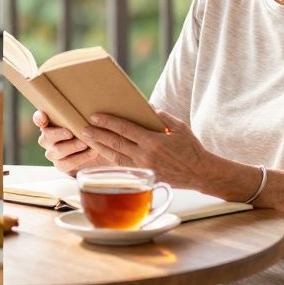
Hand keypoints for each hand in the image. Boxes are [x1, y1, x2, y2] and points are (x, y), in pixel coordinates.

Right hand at [33, 109, 107, 175]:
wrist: (100, 152)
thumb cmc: (91, 131)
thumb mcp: (87, 121)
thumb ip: (80, 114)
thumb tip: (85, 103)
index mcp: (50, 124)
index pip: (39, 119)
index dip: (39, 118)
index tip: (43, 117)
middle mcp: (48, 138)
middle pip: (47, 136)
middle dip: (58, 134)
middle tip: (70, 133)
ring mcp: (53, 153)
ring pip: (57, 150)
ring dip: (72, 146)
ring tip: (85, 143)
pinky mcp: (61, 165)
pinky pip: (65, 163)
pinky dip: (80, 158)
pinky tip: (92, 152)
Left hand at [79, 110, 209, 188]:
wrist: (201, 173)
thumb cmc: (191, 148)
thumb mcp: (179, 128)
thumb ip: (162, 117)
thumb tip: (147, 108)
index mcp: (153, 141)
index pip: (125, 129)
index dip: (108, 122)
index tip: (95, 117)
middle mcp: (145, 155)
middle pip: (115, 143)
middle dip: (97, 134)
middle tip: (83, 127)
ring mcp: (143, 167)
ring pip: (116, 156)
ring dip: (100, 147)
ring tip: (87, 139)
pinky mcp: (144, 176)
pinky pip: (123, 167)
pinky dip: (110, 159)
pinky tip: (102, 153)